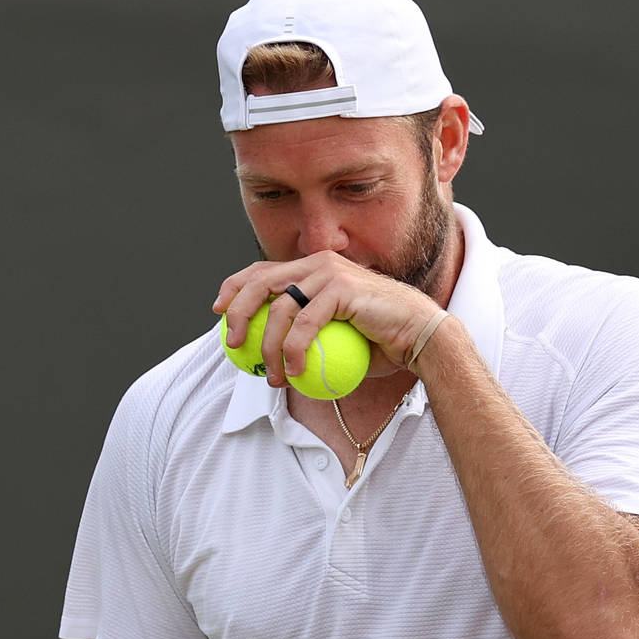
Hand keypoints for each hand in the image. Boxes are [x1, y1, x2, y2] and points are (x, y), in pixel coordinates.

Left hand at [214, 252, 442, 381]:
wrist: (420, 336)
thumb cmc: (382, 343)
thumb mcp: (336, 337)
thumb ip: (307, 337)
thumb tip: (273, 358)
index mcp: (313, 268)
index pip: (263, 271)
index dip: (234, 288)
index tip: (218, 314)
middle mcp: (318, 263)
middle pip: (261, 281)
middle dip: (237, 311)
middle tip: (232, 343)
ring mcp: (330, 273)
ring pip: (280, 306)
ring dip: (269, 345)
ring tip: (273, 375)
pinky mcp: (342, 289)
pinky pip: (305, 322)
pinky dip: (294, 349)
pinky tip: (293, 371)